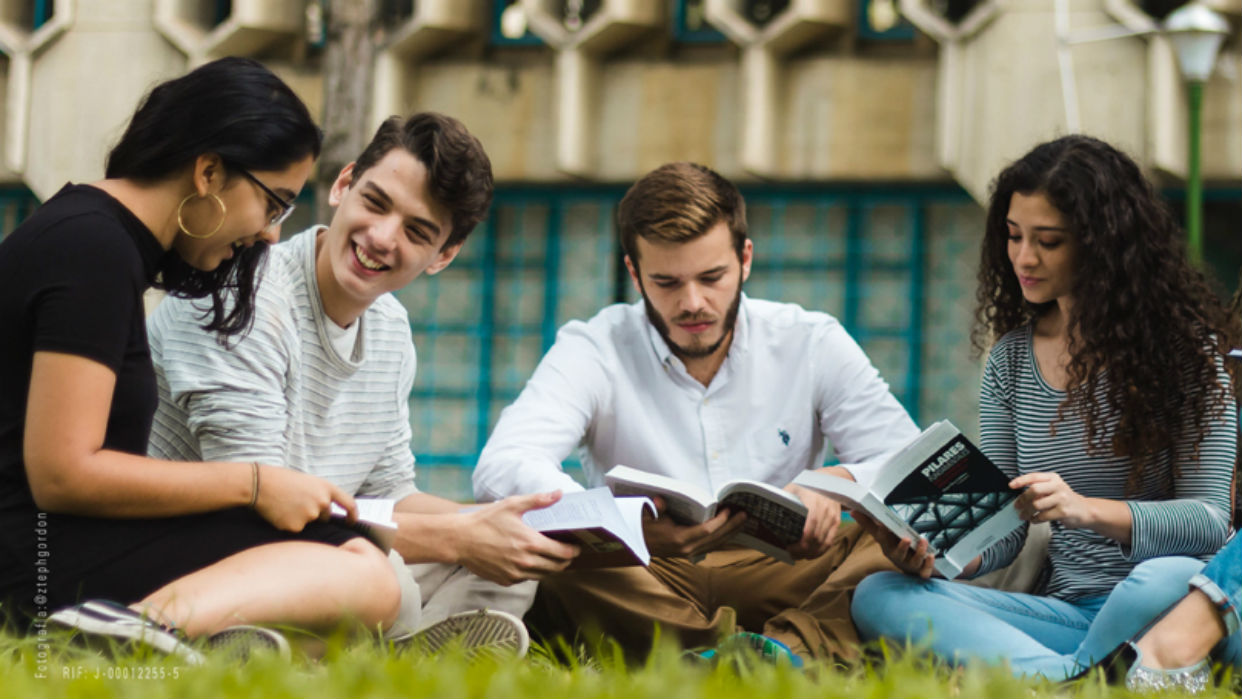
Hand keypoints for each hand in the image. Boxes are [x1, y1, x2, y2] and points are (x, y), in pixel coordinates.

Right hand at [252, 464, 354, 531]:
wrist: (261, 485)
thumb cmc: (282, 481)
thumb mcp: (308, 482)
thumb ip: (320, 495)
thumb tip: (324, 511)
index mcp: (327, 488)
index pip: (348, 503)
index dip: (352, 514)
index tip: (351, 522)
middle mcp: (322, 502)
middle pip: (325, 517)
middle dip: (315, 515)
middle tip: (296, 504)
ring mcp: (310, 515)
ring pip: (309, 523)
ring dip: (300, 518)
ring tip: (285, 505)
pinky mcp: (297, 527)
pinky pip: (296, 530)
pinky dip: (289, 525)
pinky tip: (280, 514)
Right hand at [453, 491, 580, 585]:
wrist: (459, 540)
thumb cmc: (485, 520)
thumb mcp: (513, 505)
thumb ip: (538, 500)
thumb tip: (559, 493)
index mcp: (531, 544)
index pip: (563, 553)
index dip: (574, 550)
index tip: (577, 546)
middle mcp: (526, 563)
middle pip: (557, 567)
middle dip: (566, 560)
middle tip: (568, 552)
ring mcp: (516, 574)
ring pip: (543, 575)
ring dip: (550, 567)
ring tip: (551, 557)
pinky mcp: (506, 581)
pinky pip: (526, 579)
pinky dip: (532, 572)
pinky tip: (530, 561)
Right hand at [641, 496, 746, 557]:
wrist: (637, 544)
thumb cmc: (644, 527)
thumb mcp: (648, 515)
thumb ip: (657, 508)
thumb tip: (660, 499)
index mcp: (679, 539)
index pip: (706, 531)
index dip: (719, 521)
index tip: (728, 510)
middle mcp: (687, 549)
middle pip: (716, 539)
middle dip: (732, 527)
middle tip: (745, 515)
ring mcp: (689, 553)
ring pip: (716, 544)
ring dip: (730, 533)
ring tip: (743, 522)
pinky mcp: (690, 553)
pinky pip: (711, 546)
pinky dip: (722, 538)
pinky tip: (731, 531)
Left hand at [784, 483, 839, 558]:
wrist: (830, 480)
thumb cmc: (807, 485)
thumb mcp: (793, 487)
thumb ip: (782, 499)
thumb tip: (766, 510)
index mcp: (813, 501)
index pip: (810, 526)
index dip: (800, 541)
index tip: (787, 547)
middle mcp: (825, 510)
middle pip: (815, 538)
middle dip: (801, 550)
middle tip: (788, 553)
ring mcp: (832, 517)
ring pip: (822, 542)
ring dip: (809, 553)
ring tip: (796, 556)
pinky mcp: (836, 522)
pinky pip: (830, 541)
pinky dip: (820, 552)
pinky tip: (809, 555)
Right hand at [853, 511, 934, 578]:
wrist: (909, 567)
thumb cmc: (894, 546)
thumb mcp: (881, 536)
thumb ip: (868, 524)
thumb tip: (851, 511)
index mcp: (887, 547)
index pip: (883, 540)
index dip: (883, 533)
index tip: (884, 524)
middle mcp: (898, 557)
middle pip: (898, 554)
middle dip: (901, 547)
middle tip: (905, 538)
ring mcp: (910, 565)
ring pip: (914, 562)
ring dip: (919, 552)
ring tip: (923, 541)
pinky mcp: (921, 571)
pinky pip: (925, 571)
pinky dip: (929, 564)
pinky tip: (932, 556)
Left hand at [1010, 472, 1092, 527]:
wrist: (1085, 510)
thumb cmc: (1064, 500)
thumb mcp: (1053, 489)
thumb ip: (1039, 489)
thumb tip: (1019, 496)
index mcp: (1053, 478)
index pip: (1034, 476)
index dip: (1021, 481)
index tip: (1011, 486)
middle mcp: (1058, 486)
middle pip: (1034, 490)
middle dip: (1022, 499)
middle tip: (1017, 506)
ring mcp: (1062, 499)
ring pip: (1037, 505)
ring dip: (1027, 512)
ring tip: (1024, 516)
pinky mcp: (1064, 511)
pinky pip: (1043, 516)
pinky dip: (1035, 519)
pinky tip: (1034, 519)